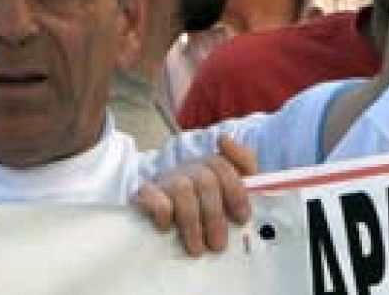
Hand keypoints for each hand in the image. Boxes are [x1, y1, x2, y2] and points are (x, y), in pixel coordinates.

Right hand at [132, 135, 254, 256]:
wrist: (162, 203)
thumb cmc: (204, 198)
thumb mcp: (230, 182)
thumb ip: (242, 161)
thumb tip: (224, 139)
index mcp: (210, 164)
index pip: (223, 168)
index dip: (236, 193)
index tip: (241, 219)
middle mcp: (189, 167)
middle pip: (206, 182)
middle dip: (215, 216)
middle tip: (218, 245)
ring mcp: (167, 178)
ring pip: (183, 190)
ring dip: (192, 222)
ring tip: (197, 248)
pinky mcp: (146, 191)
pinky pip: (152, 195)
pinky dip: (161, 210)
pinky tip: (167, 228)